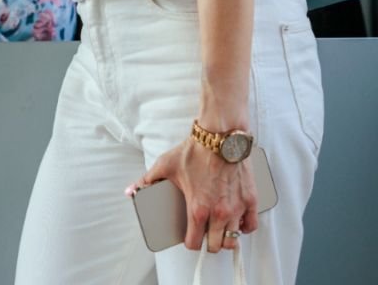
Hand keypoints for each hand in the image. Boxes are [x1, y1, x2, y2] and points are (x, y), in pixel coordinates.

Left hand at [127, 138, 257, 253]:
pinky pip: (251, 225)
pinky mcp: (250, 200)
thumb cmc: (194, 151)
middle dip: (208, 243)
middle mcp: (219, 213)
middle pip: (216, 245)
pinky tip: (236, 220)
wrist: (220, 137)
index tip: (188, 238)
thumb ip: (147, 180)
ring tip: (219, 229)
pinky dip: (244, 227)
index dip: (189, 243)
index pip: (195, 243)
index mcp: (198, 209)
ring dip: (226, 237)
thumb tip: (130, 190)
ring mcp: (237, 208)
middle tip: (204, 233)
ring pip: (234, 239)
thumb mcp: (165, 165)